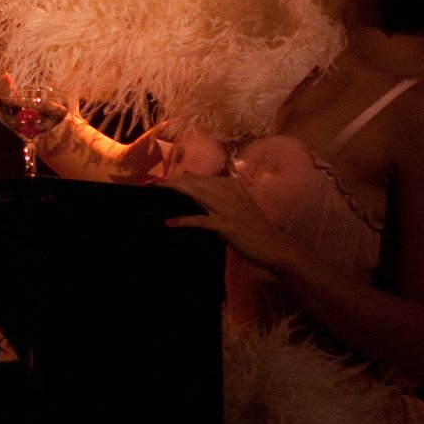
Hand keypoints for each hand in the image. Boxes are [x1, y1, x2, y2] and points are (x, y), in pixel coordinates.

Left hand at [162, 172, 297, 271]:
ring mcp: (228, 208)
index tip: (161, 180)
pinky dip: (184, 221)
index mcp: (231, 186)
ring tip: (156, 189)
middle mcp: (229, 192)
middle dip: (172, 181)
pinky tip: (170, 222)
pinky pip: (201, 221)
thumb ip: (217, 197)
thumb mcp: (235, 207)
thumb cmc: (253, 228)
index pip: (201, 178)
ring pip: (196, 195)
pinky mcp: (226, 225)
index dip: (180, 178)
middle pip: (195, 183)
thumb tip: (195, 188)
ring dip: (175, 191)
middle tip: (150, 181)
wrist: (273, 245)